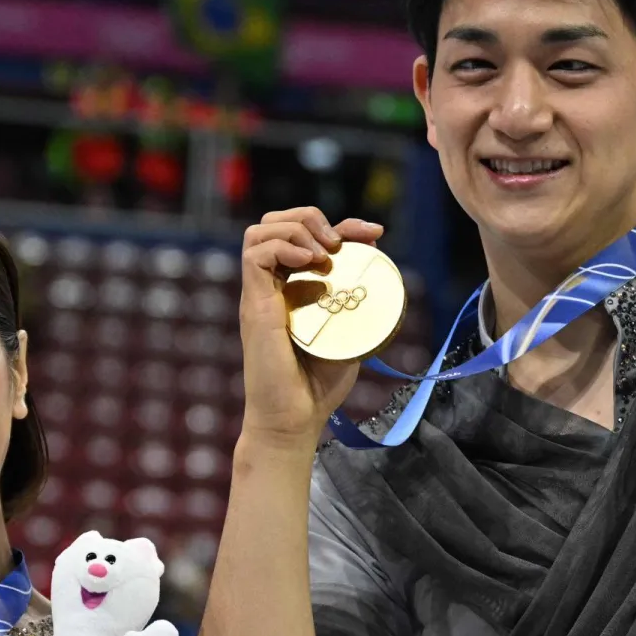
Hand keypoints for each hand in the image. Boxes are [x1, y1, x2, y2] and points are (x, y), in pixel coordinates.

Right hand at [239, 207, 385, 443]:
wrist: (294, 419)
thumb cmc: (318, 386)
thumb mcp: (349, 333)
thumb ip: (356, 305)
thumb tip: (382, 276)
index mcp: (292, 288)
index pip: (307, 236)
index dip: (342, 223)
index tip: (375, 232)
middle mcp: (272, 286)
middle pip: (275, 222)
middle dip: (311, 217)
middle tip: (341, 242)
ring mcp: (259, 294)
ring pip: (261, 231)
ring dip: (297, 228)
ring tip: (325, 252)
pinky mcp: (253, 305)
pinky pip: (254, 254)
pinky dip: (283, 246)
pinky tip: (311, 261)